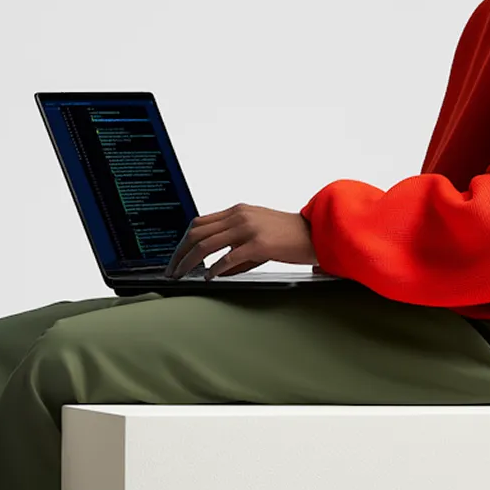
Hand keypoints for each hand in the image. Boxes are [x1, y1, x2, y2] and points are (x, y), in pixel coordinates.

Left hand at [164, 203, 316, 279]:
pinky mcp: (259, 244)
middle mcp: (240, 216)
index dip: (183, 241)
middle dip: (179, 253)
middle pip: (196, 232)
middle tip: (172, 270)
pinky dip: (213, 269)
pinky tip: (209, 277)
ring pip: (205, 244)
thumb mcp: (259, 233)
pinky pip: (227, 258)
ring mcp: (248, 228)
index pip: (199, 222)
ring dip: (189, 262)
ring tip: (182, 276)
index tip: (176, 257)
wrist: (317, 232)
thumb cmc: (290, 235)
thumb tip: (214, 270)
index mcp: (238, 211)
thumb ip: (235, 247)